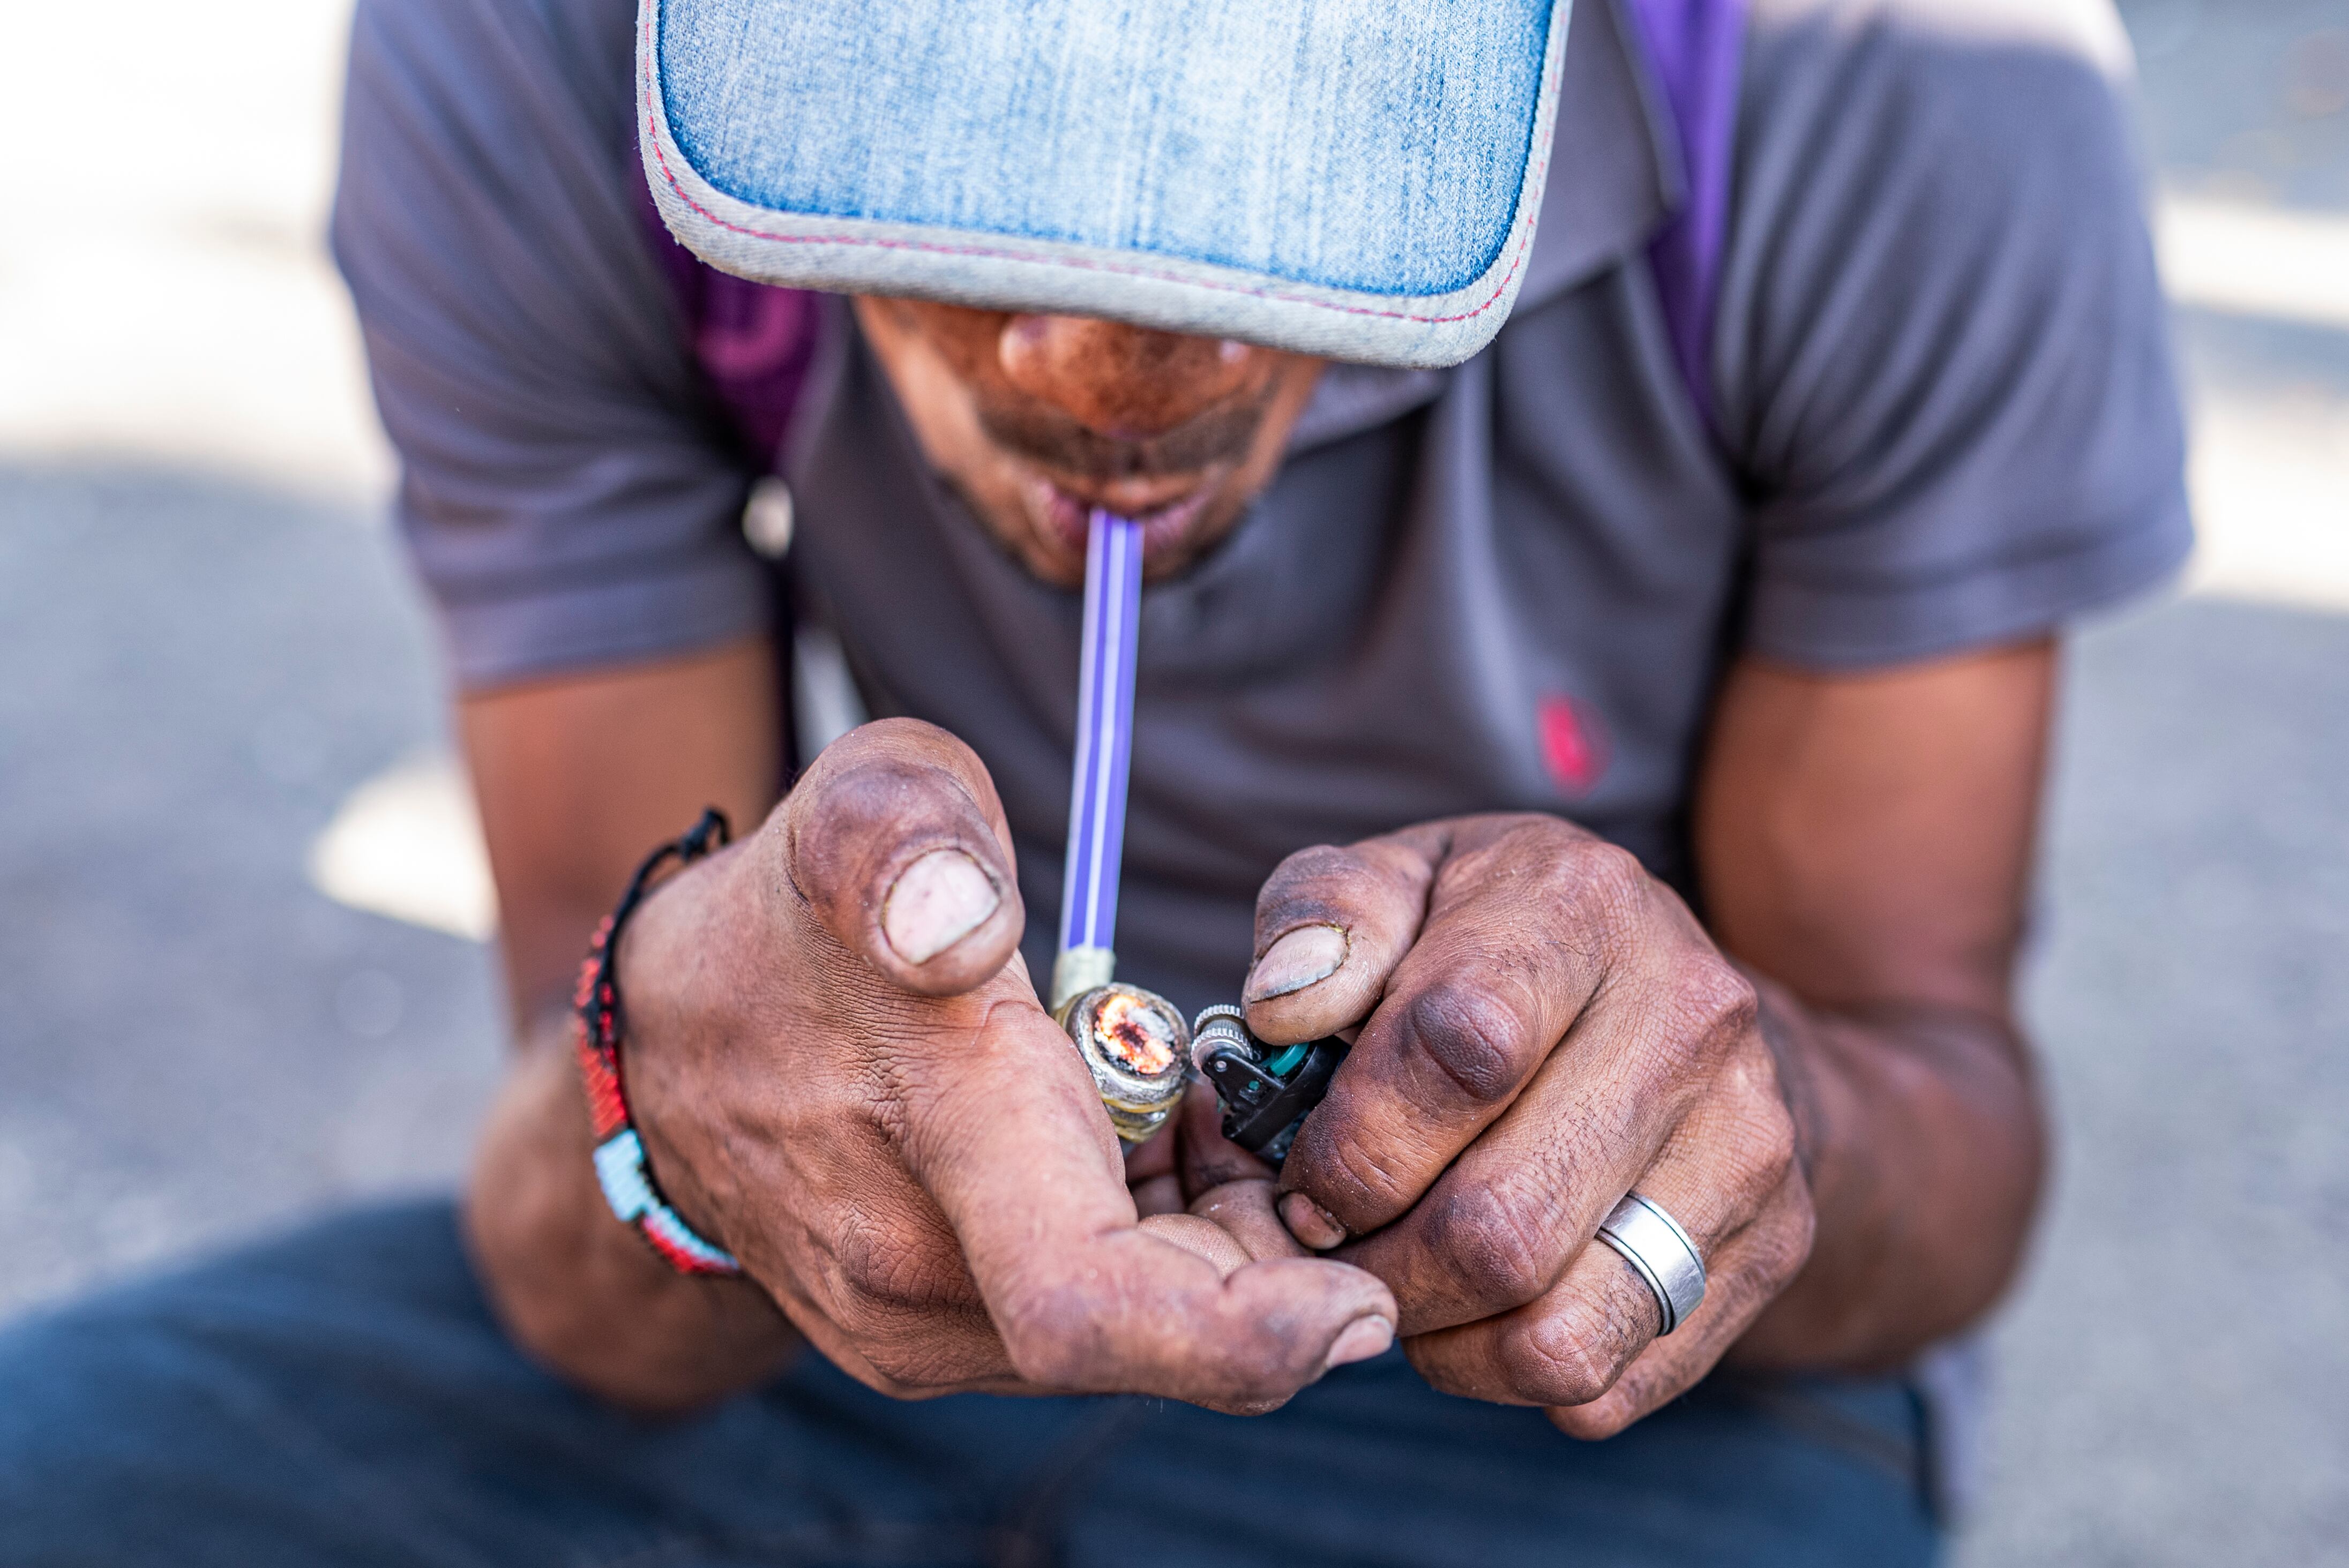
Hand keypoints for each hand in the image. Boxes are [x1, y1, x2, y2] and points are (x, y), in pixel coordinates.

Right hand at [613, 718, 1396, 1412]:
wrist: (668, 1045)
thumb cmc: (792, 913)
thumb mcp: (856, 804)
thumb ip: (908, 832)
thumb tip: (959, 922)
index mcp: (926, 1136)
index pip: (1088, 1302)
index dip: (1247, 1331)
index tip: (1366, 1306)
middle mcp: (913, 1275)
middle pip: (1155, 1321)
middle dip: (1261, 1242)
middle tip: (1260, 1110)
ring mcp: (914, 1328)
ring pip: (1132, 1324)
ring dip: (1209, 1237)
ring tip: (1177, 1101)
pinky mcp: (925, 1341)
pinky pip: (1086, 1317)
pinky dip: (1150, 1246)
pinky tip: (1134, 1144)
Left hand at [1239, 815, 1812, 1434]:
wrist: (1679, 996)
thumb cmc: (1493, 942)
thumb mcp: (1398, 884)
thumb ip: (1322, 922)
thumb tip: (1285, 1011)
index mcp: (1580, 907)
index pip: (1460, 1050)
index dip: (1354, 1144)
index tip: (1302, 1174)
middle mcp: (1691, 1017)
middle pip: (1500, 1224)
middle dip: (1379, 1267)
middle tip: (1336, 1248)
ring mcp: (1748, 1139)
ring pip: (1558, 1334)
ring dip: (1439, 1340)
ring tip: (1404, 1280)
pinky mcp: (1774, 1245)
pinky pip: (1609, 1384)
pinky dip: (1509, 1376)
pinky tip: (1479, 1308)